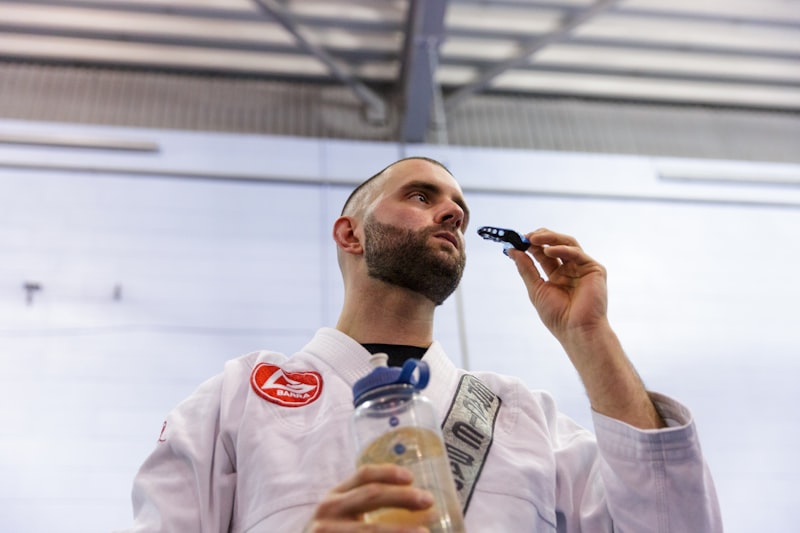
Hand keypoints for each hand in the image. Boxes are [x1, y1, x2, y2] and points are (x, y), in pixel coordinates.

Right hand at [304, 464, 432, 532]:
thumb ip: (368, 504)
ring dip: (400, 531)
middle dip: (403, 497)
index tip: (411, 477)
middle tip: (428, 500)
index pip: (364, 475)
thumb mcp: (343, 514)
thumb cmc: (335, 532)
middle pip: (371, 495)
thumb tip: (415, 502)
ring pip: (370, 529)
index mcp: (336, 495)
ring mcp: (327, 531)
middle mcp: (329, 509)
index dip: (388, 472)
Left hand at [507, 228, 608, 343]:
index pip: (543, 254)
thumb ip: (526, 268)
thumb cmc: (557, 316)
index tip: (516, 240)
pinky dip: (562, 249)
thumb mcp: (536, 289)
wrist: (576, 330)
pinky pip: (577, 253)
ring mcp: (583, 268)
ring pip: (567, 243)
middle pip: (556, 245)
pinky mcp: (594, 269)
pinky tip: (548, 251)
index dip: (531, 246)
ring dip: (550, 238)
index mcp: (558, 276)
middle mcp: (571, 270)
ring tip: (533, 238)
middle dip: (541, 238)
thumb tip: (512, 250)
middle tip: (526, 236)